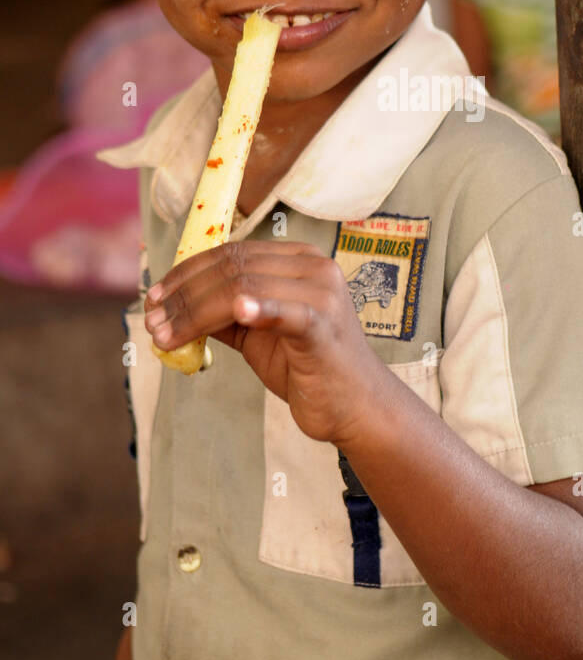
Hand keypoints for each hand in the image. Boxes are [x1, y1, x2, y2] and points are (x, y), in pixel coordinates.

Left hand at [144, 241, 393, 444]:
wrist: (355, 406)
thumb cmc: (307, 368)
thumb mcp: (258, 335)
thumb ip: (226, 314)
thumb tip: (172, 307)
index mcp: (298, 260)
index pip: (231, 253)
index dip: (186, 272)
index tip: (153, 297)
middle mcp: (313, 266)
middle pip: (232, 267)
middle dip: (183, 294)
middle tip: (151, 320)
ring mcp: (321, 294)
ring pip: (242, 286)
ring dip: (195, 312)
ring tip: (164, 335)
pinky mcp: (323, 325)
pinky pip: (283, 311)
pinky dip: (256, 308)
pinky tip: (234, 312)